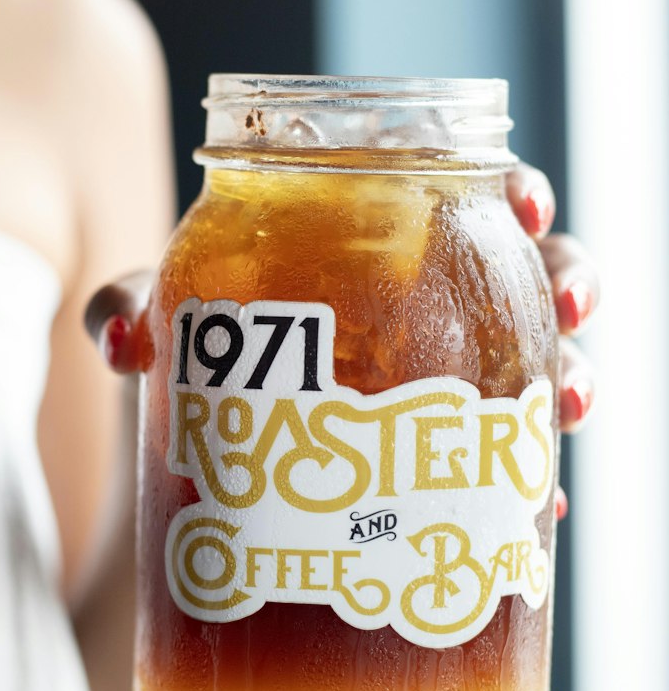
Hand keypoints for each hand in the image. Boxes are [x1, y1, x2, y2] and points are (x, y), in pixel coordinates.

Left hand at [85, 165, 599, 517]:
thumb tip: (118, 339)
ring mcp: (453, 382)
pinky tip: (543, 501)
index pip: (469, 192)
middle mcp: (436, 303)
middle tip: (563, 302)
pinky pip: (513, 461)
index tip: (523, 200)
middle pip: (533, 268)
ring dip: (571, 372)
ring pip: (543, 358)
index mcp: (386, 239)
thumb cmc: (204, 354)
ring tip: (566, 402)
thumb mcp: (174, 319)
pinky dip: (534, 478)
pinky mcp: (453, 458)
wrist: (206, 460)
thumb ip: (138, 301)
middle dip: (568, 276)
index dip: (515, 189)